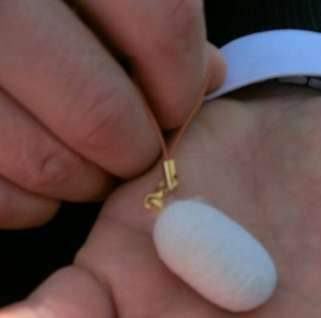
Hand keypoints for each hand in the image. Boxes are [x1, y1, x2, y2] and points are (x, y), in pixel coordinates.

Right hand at [0, 0, 223, 227]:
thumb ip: (151, 19)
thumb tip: (209, 74)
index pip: (162, 25)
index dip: (180, 85)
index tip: (174, 109)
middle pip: (102, 115)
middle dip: (134, 151)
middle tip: (132, 149)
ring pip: (48, 164)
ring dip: (86, 182)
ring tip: (87, 164)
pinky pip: (0, 197)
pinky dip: (33, 205)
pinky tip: (40, 182)